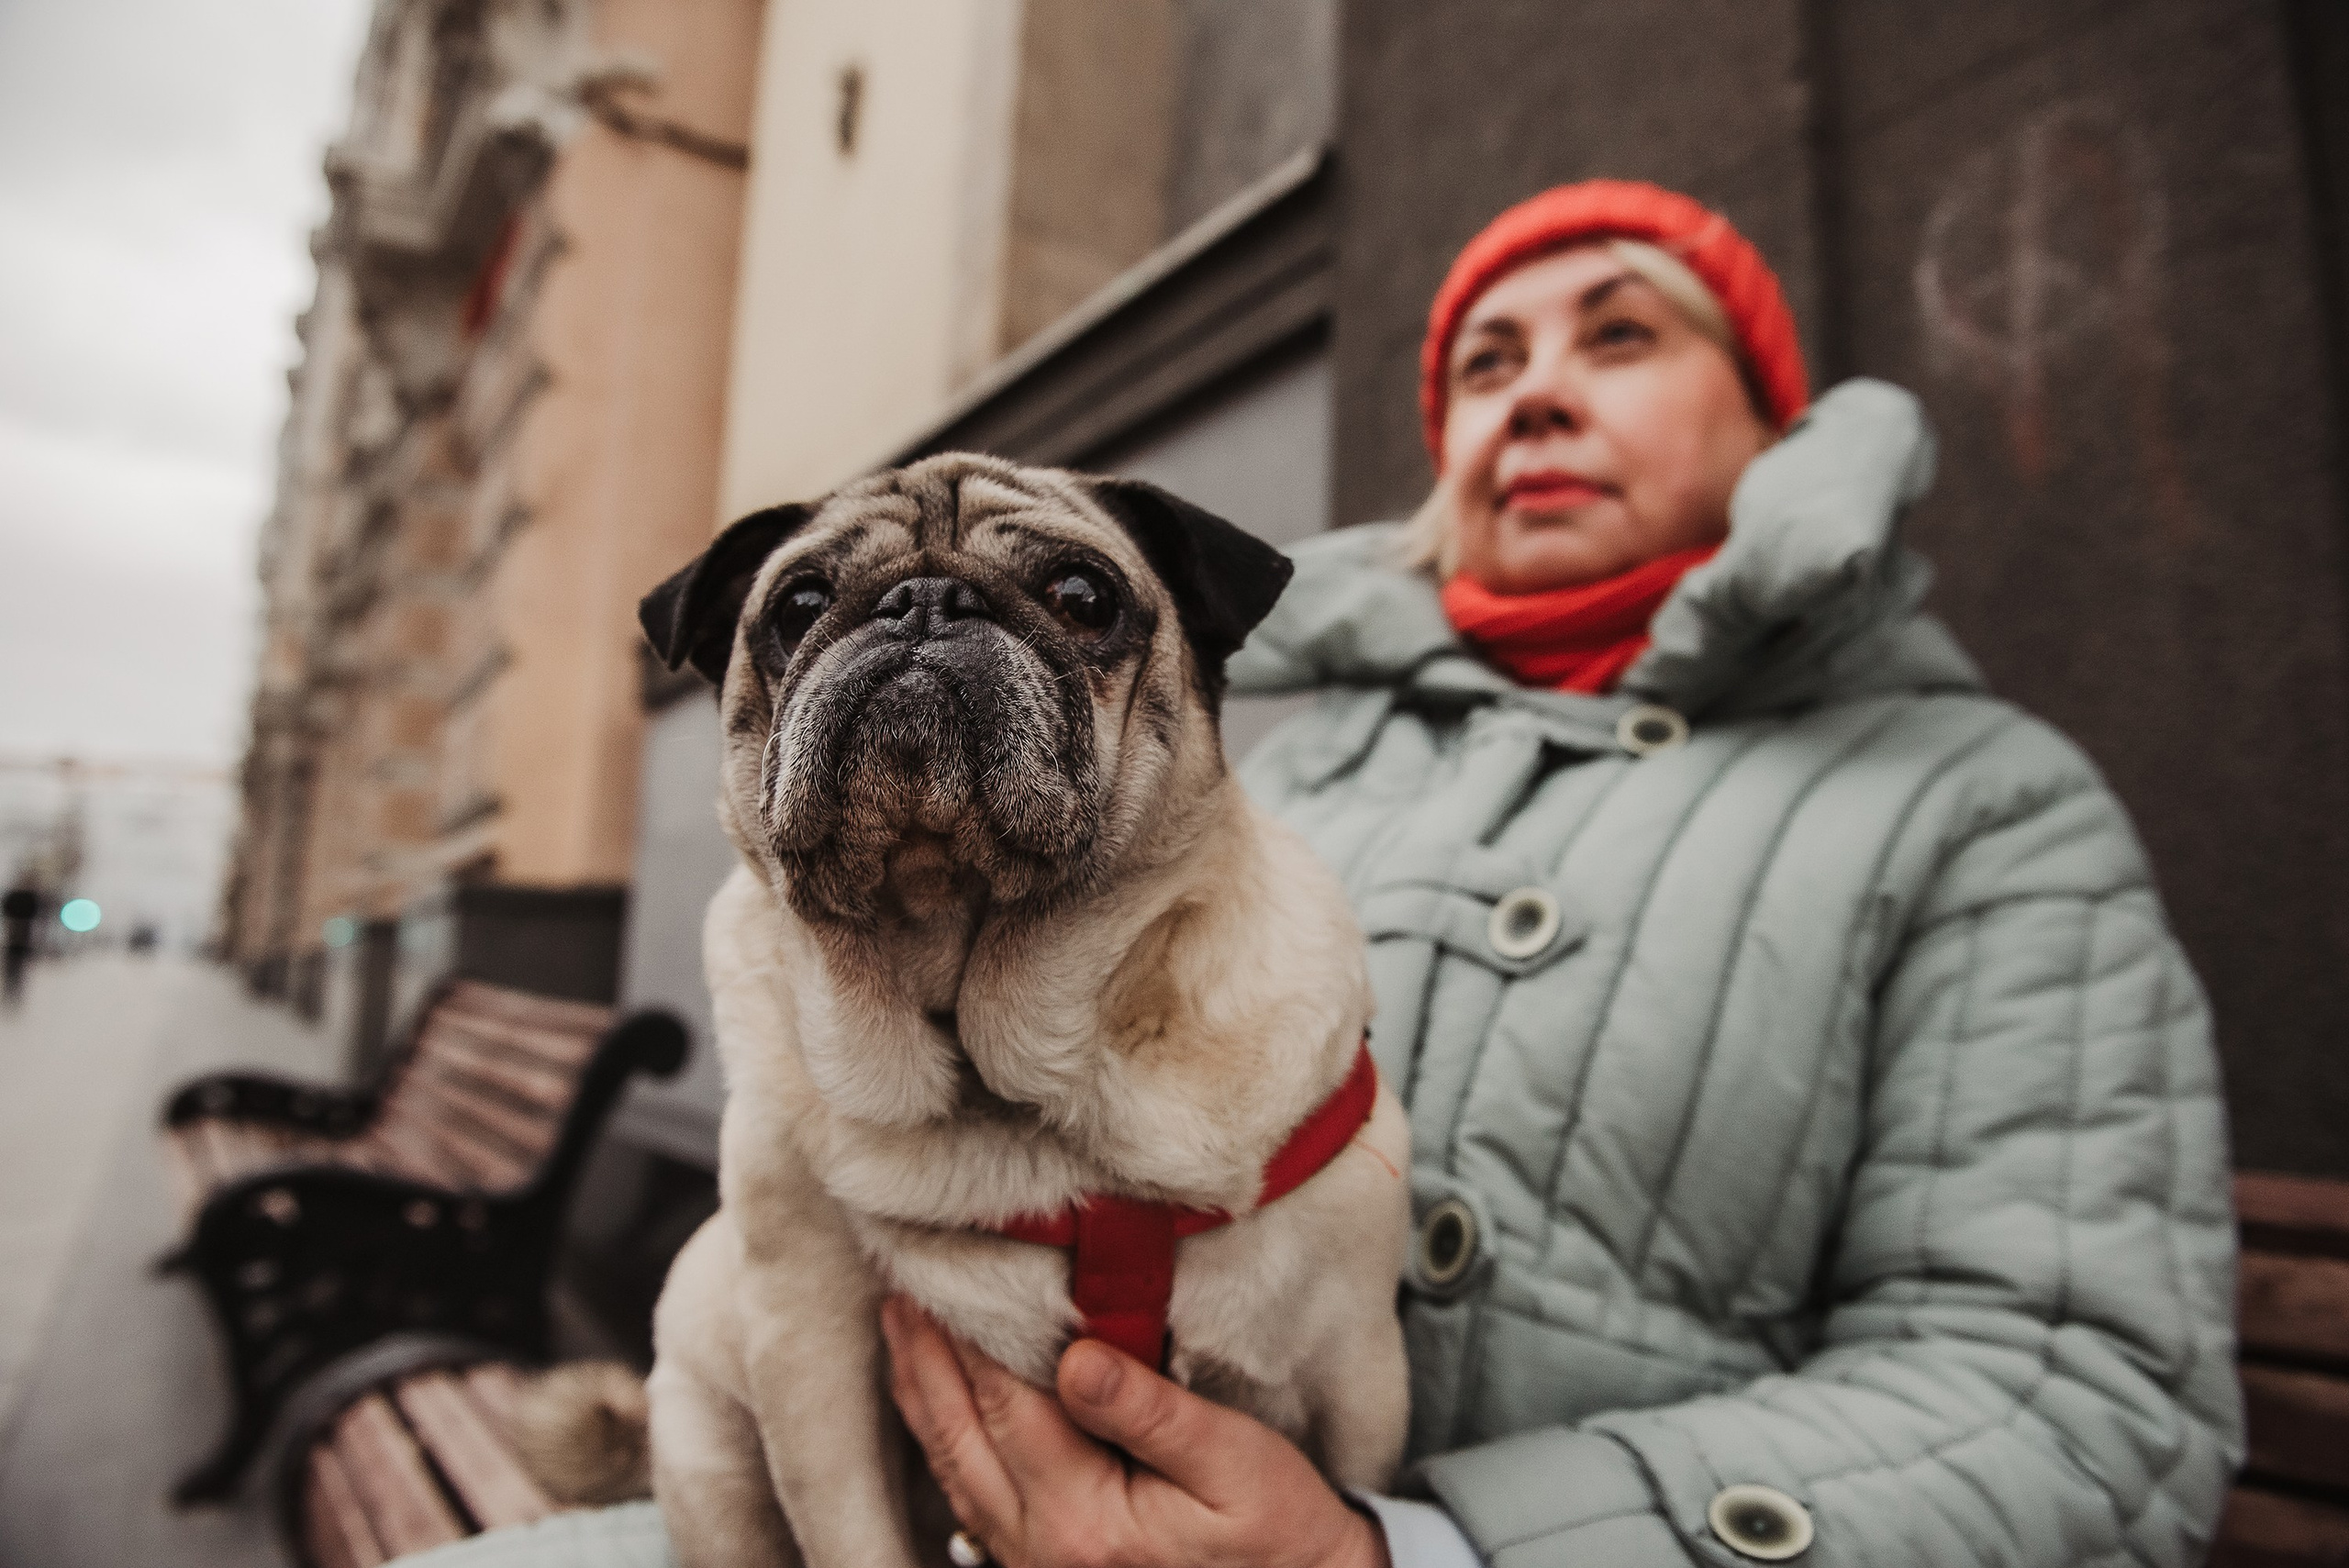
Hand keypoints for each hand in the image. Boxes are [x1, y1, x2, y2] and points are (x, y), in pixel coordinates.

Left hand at [882, 1297, 1388, 1567]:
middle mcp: (1044, 1551)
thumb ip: (1149, 1413)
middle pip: (963, 1439)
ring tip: (903, 1336)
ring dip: (924, 1400)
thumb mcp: (1234, 1465)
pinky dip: (947, 1449)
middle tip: (900, 1294)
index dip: (971, 1339)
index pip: (1009, 1408)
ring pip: (957, 1474)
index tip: (946, 1276)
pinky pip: (973, 1507)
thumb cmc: (1279, 1533)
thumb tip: (1072, 1358)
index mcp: (1086, 1520)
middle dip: (926, 1362)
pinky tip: (942, 1416)